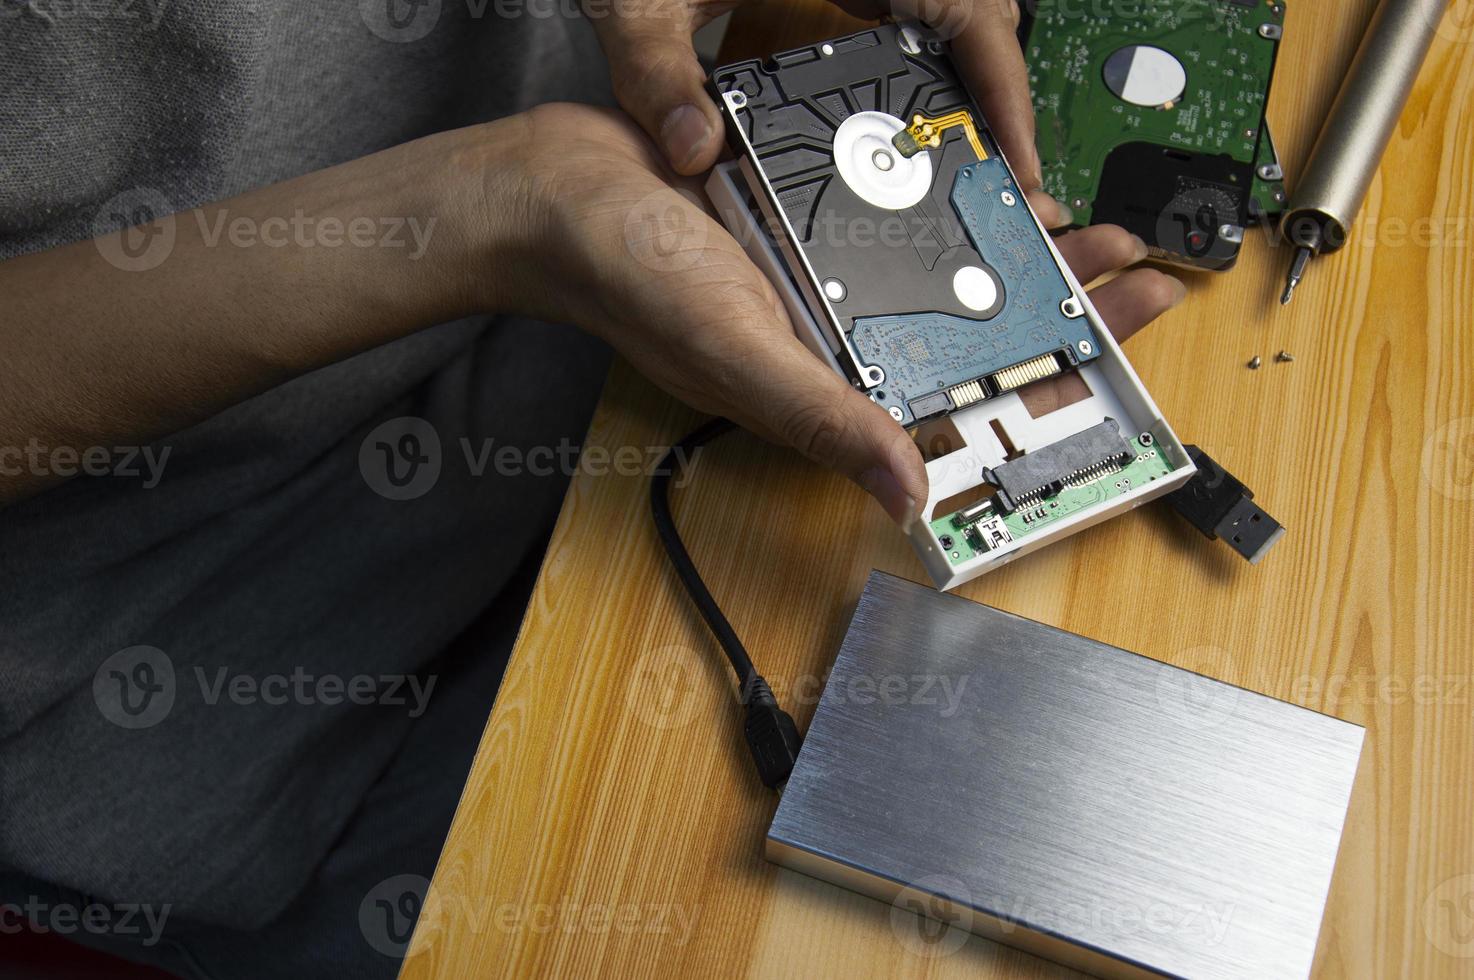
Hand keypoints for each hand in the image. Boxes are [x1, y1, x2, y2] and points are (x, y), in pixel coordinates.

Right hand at [489, 105, 1183, 523]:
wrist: (556, 192)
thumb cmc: (629, 280)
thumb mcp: (739, 353)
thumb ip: (826, 419)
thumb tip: (911, 494)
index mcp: (832, 381)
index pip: (963, 394)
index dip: (1046, 378)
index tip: (1120, 346)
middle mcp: (837, 336)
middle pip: (972, 330)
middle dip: (1058, 305)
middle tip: (1137, 274)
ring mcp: (825, 277)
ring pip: (944, 272)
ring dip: (1016, 252)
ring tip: (1088, 230)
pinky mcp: (808, 222)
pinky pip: (897, 214)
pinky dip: (948, 197)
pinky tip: (990, 181)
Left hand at [586, 0, 1048, 208]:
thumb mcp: (639, 2)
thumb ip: (657, 75)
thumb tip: (693, 148)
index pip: (962, 4)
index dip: (1001, 79)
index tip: (1014, 146)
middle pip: (972, 11)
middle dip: (992, 92)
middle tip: (995, 173)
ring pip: (949, 7)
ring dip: (965, 76)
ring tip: (966, 155)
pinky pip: (912, 6)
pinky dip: (926, 57)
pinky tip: (910, 112)